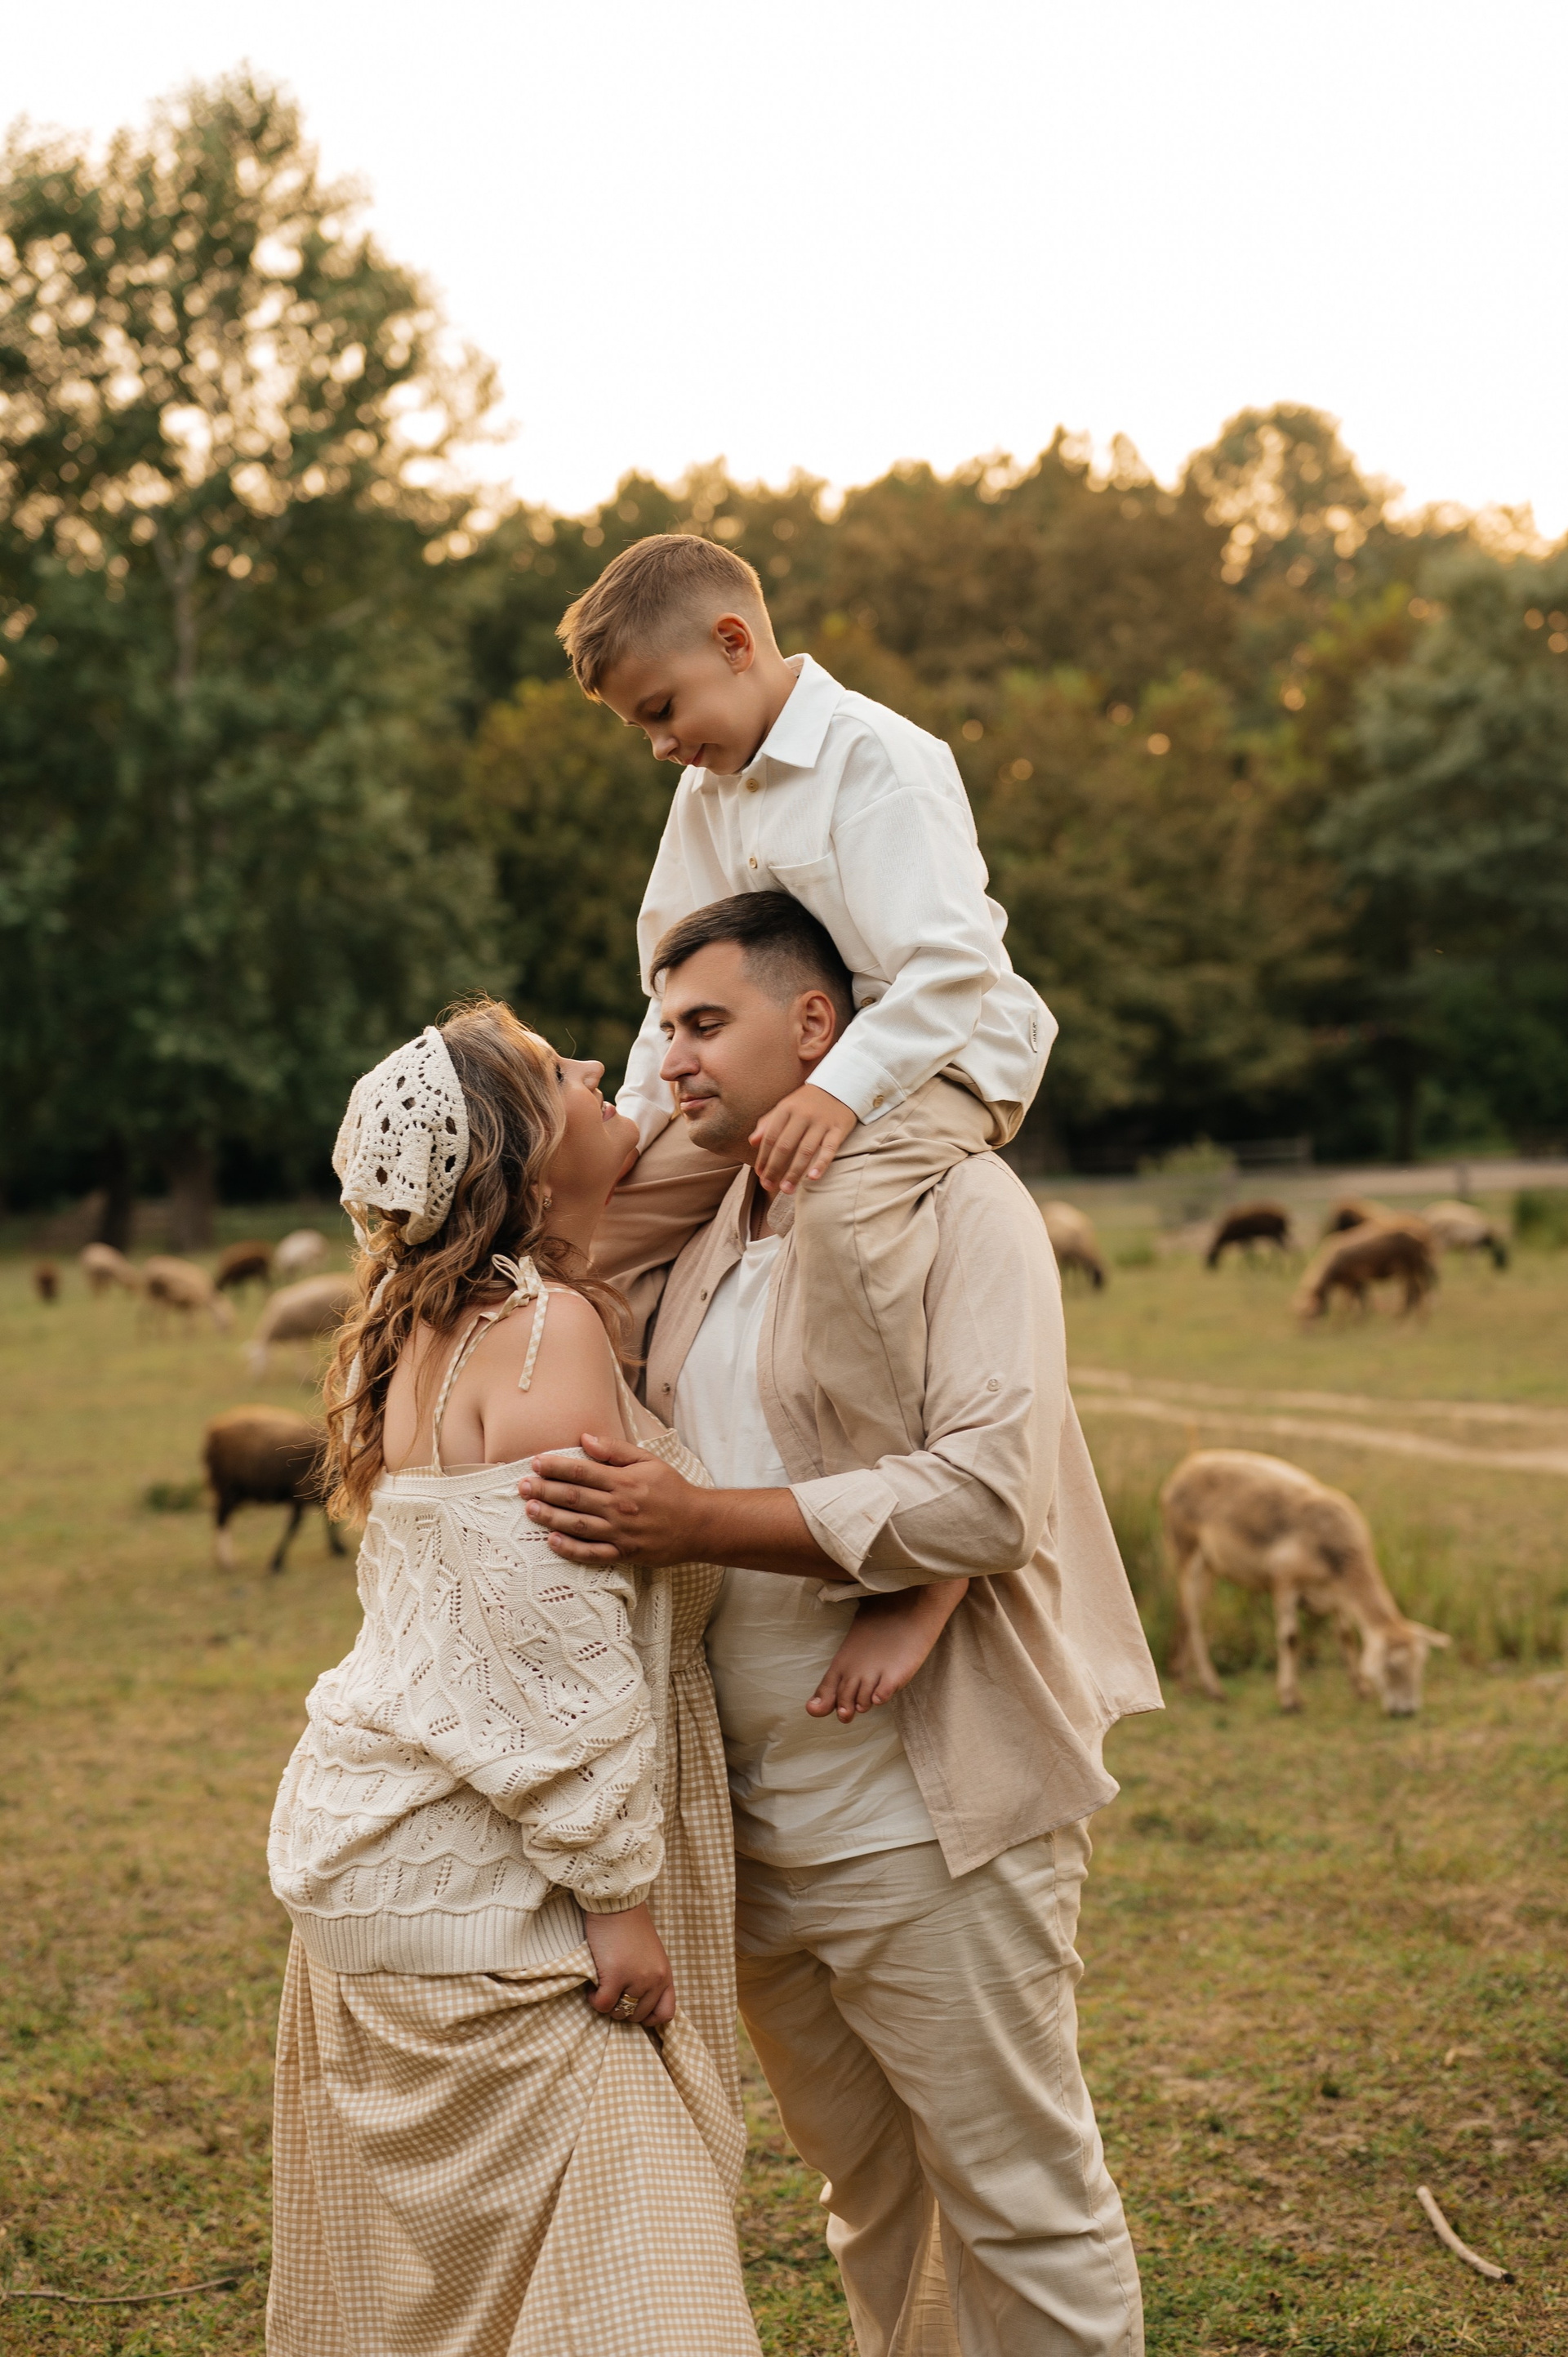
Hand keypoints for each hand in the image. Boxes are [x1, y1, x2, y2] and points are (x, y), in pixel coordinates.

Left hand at [520, 1435, 707, 1565]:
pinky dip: (571, 1549)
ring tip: (530, 1509)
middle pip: (573, 1497)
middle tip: (521, 1486)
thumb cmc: (672, 1489)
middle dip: (544, 1490)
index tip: (536, 1463)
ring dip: (550, 1517)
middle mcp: (620, 1506)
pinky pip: (592, 1554)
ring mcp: (621, 1533)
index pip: (582, 1471)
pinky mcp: (624, 1554)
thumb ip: (616, 1450)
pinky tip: (552, 1541)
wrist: (698, 1525)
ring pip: (578, 1525)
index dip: (556, 1466)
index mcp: (624, 1481)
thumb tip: (585, 1438)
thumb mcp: (648, 1461)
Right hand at [584, 1902, 675, 2026]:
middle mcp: (654, 1980)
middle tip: (612, 1993)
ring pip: (619, 2012)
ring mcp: (636, 1979)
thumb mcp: (651, 1956)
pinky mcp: (615, 1976)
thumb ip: (651, 1978)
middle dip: (623, 2008)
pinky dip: (594, 1999)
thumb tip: (638, 2005)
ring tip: (602, 1986)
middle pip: (638, 2015)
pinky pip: (603, 2004)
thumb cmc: (631, 1927)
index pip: (666, 2013)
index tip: (634, 2009)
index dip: (649, 2018)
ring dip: (608, 2004)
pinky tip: (593, 1986)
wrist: (617, 1905)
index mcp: (665, 1975)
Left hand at [750, 1082, 856, 1194]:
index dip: (763, 1157)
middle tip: (769, 1187)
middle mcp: (803, 1115)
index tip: (760, 1174)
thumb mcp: (786, 1106)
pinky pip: (829, 1149)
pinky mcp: (838, 1129)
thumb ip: (768, 1123)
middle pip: (785, 1146)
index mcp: (787, 1109)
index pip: (771, 1137)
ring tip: (786, 1189)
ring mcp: (821, 1122)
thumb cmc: (808, 1101)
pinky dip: (821, 1164)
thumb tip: (752, 1141)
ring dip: (794, 1172)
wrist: (841, 1085)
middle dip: (775, 1168)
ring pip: (805, 1151)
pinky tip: (812, 1178)